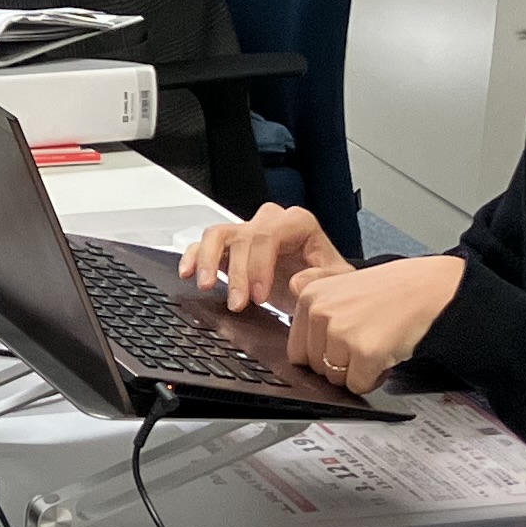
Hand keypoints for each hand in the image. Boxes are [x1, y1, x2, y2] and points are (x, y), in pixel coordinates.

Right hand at [179, 203, 351, 313]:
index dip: (260, 265)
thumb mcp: (337, 283)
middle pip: (243, 238)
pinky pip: (204, 244)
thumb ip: (324, 280)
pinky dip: (193, 256)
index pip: (270, 235)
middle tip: (238, 304)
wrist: (315, 289)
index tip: (259, 296)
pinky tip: (188, 273)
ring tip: (206, 285)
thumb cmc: (326, 281)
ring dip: (208, 260)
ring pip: (218, 234)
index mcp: (297, 223)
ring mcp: (247, 232)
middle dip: (238, 274)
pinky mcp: (230, 247)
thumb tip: (297, 280)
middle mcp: (270, 222)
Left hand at [281, 254, 468, 393]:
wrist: (429, 289)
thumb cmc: (390, 290)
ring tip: (376, 345)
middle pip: (316, 368)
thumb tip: (291, 308)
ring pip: (336, 379)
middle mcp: (320, 313)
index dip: (321, 356)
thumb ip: (314, 300)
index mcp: (310, 297)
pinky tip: (385, 354)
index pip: (297, 352)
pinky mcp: (365, 352)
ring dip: (357, 371)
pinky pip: (358, 385)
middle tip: (364, 342)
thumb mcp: (341, 284)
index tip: (339, 346)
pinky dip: (374, 378)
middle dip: (340, 364)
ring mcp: (342, 333)